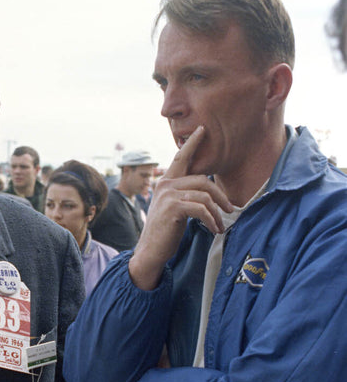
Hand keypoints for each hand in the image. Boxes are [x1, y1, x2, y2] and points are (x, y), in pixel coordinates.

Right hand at [129, 126, 232, 289]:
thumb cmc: (164, 232)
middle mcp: (165, 184)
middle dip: (220, 195)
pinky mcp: (173, 208)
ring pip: (205, 195)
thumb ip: (185, 195)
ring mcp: (168, 195)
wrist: (150, 251)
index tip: (203, 129)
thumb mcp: (175, 209)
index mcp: (166, 182)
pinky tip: (214, 229)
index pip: (181, 157)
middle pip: (203, 179)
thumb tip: (206, 192)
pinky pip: (202, 209)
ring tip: (220, 225)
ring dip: (217, 213)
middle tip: (230, 208)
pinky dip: (212, 220)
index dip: (193, 143)